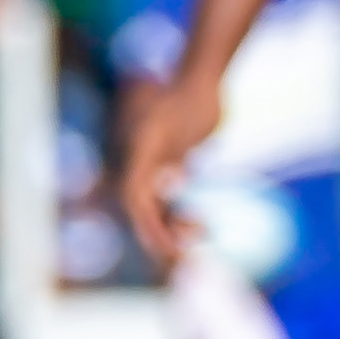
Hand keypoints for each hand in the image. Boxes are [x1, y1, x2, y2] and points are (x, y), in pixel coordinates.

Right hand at [117, 70, 226, 269]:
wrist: (203, 80)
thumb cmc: (198, 99)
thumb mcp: (190, 126)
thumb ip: (177, 154)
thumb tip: (165, 185)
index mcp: (141, 152)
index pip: (136, 197)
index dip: (149, 224)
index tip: (169, 247)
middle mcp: (143, 160)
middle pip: (143, 207)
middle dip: (161, 234)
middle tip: (185, 257)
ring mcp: (154, 164)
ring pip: (157, 205)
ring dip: (175, 224)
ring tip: (203, 234)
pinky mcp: (169, 165)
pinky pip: (170, 197)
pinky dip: (182, 212)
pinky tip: (203, 225)